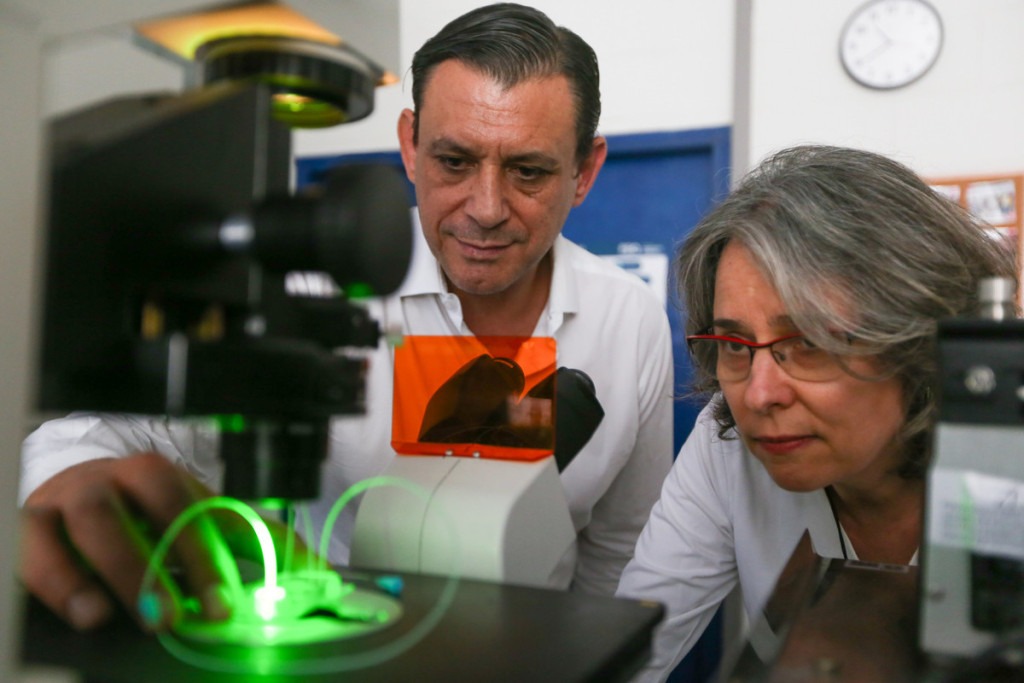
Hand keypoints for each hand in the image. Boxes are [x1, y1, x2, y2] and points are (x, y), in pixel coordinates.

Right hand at [20, 453, 240, 631]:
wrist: (68, 490)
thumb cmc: (141, 511)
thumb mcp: (194, 518)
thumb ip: (252, 542)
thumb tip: (317, 571)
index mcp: (158, 475)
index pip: (189, 507)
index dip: (208, 556)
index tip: (223, 606)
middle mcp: (112, 479)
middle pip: (140, 504)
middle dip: (161, 560)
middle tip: (176, 615)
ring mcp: (67, 500)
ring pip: (90, 522)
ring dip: (118, 570)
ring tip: (132, 616)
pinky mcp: (29, 527)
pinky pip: (34, 548)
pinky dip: (59, 581)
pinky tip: (86, 613)